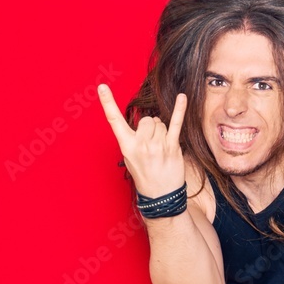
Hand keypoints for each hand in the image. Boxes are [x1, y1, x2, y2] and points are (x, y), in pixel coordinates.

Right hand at [97, 84, 187, 198]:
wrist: (161, 196)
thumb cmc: (145, 175)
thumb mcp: (130, 159)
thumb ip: (133, 139)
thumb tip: (147, 121)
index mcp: (127, 146)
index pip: (114, 121)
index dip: (108, 103)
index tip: (102, 87)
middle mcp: (142, 144)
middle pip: (147, 119)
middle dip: (150, 128)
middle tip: (151, 145)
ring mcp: (158, 145)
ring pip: (160, 123)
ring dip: (162, 131)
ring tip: (161, 149)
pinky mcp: (172, 147)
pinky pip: (176, 123)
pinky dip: (180, 110)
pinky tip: (182, 97)